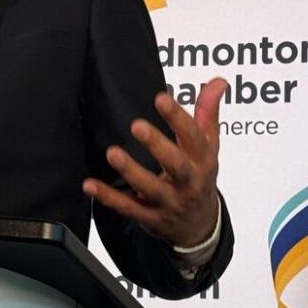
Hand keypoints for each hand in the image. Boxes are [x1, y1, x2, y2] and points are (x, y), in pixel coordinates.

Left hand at [81, 77, 224, 246]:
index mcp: (203, 161)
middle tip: (137, 125)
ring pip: (151, 189)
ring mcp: (170, 202)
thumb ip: (208, 112)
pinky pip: (128, 209)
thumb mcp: (208, 146)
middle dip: (158, 146)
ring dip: (131, 171)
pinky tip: (90, 185)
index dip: (179, 118)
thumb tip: (218, 80)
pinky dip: (109, 198)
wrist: (200, 227)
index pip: (195, 137)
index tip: (160, 98)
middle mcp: (189, 182)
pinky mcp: (151, 218)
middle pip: (177, 165)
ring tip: (112, 152)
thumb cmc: (200, 176)